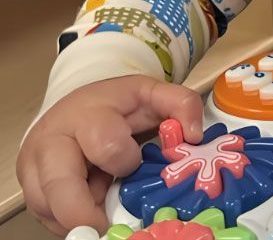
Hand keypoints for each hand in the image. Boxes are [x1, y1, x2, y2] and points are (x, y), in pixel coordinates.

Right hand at [17, 75, 203, 235]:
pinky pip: (47, 216)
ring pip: (47, 207)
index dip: (125, 160)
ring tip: (101, 207)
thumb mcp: (151, 94)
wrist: (79, 106)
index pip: (106, 145)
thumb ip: (181, 104)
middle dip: (84, 212)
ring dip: (77, 216)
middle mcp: (52, 139)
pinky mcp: (31, 186)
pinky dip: (69, 220)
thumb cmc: (117, 105)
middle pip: (59, 186)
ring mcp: (35, 166)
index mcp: (87, 113)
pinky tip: (90, 207)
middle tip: (108, 225)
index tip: (134, 163)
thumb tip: (194, 134)